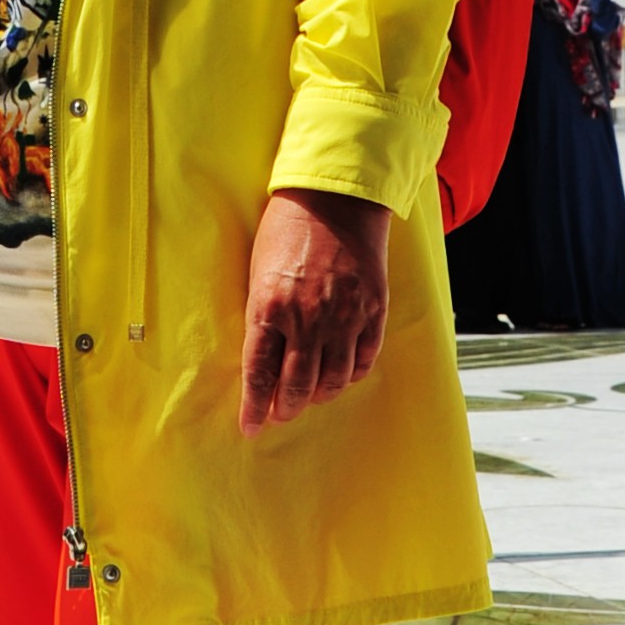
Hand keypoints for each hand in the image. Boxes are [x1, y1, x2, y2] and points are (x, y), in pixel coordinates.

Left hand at [240, 188, 390, 434]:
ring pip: (333, 380)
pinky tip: (340, 375)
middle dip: (286, 408)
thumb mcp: (259, 271)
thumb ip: (263, 316)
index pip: (259, 374)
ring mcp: (344, 316)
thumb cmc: (287, 228)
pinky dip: (350, 375)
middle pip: (297, 386)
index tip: (251, 428)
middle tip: (281, 414)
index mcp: (269, 307)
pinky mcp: (372, 309)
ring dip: (319, 395)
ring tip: (310, 395)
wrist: (335, 197)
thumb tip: (264, 360)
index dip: (254, 407)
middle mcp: (307, 318)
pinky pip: (363, 360)